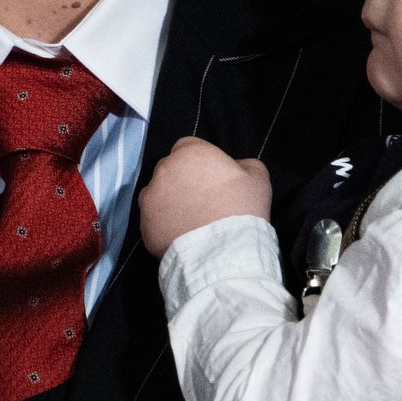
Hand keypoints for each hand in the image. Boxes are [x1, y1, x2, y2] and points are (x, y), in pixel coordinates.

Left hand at [138, 137, 271, 257]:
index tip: (211, 178)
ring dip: (170, 202)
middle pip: (171, 169)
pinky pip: (153, 220)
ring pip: (158, 194)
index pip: (189, 147)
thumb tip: (238, 166)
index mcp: (190, 153)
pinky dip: (163, 225)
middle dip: (183, 180)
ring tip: (190, 221)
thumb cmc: (242, 210)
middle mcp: (164, 170)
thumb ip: (245, 165)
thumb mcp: (258, 179)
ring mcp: (150, 197)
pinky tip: (181, 236)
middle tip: (202, 201)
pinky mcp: (143, 224)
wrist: (223, 253)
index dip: (200, 162)